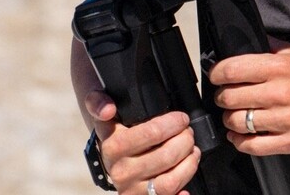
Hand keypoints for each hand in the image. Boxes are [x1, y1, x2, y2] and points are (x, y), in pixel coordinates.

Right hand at [82, 91, 201, 194]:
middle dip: (184, 139)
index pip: (151, 133)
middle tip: (187, 131)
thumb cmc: (116, 133)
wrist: (112, 160)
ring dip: (188, 162)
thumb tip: (107, 109)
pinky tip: (185, 172)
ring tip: (191, 149)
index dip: (172, 123)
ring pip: (170, 180)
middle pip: (166, 155)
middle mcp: (120, 170)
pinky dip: (183, 185)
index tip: (181, 118)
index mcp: (112, 145)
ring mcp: (131, 189)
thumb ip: (98, 102)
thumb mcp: (105, 113)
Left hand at [210, 44, 289, 155]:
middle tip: (226, 98)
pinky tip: (241, 136)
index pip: (231, 69)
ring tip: (235, 117)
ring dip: (230, 120)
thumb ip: (271, 47)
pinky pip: (253, 146)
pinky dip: (240, 142)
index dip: (217, 74)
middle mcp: (280, 92)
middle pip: (230, 98)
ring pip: (238, 122)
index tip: (216, 77)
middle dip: (222, 98)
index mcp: (279, 67)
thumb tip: (247, 40)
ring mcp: (286, 119)